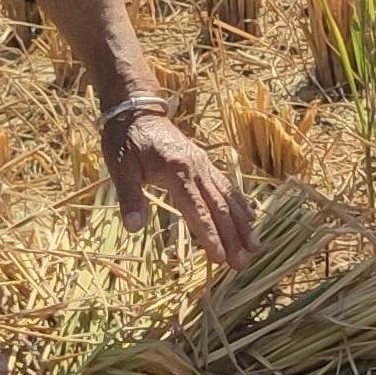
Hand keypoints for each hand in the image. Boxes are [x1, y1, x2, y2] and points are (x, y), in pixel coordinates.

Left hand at [102, 111, 256, 267]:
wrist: (136, 110)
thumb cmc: (125, 141)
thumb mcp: (120, 169)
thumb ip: (129, 198)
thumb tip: (134, 228)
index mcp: (177, 172)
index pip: (198, 211)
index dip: (210, 236)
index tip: (221, 259)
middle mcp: (197, 169)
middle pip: (220, 208)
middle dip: (233, 237)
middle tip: (243, 264)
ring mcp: (204, 165)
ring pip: (229, 197)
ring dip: (243, 223)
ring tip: (255, 246)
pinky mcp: (204, 163)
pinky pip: (227, 185)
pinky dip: (241, 202)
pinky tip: (252, 216)